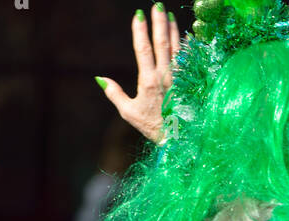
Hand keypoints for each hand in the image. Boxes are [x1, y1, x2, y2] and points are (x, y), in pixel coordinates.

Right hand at [96, 6, 180, 144]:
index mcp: (149, 82)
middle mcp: (165, 76)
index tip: (138, 15)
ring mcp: (179, 77)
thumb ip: (114, 94)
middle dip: (159, 22)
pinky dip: (185, 45)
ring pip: (176, 48)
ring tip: (169, 15)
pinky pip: (187, 59)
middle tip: (157, 5)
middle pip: (162, 43)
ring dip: (172, 30)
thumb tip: (100, 78)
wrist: (178, 139)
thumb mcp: (129, 113)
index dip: (140, 31)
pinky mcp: (188, 81)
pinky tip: (183, 35)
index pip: (143, 50)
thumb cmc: (152, 126)